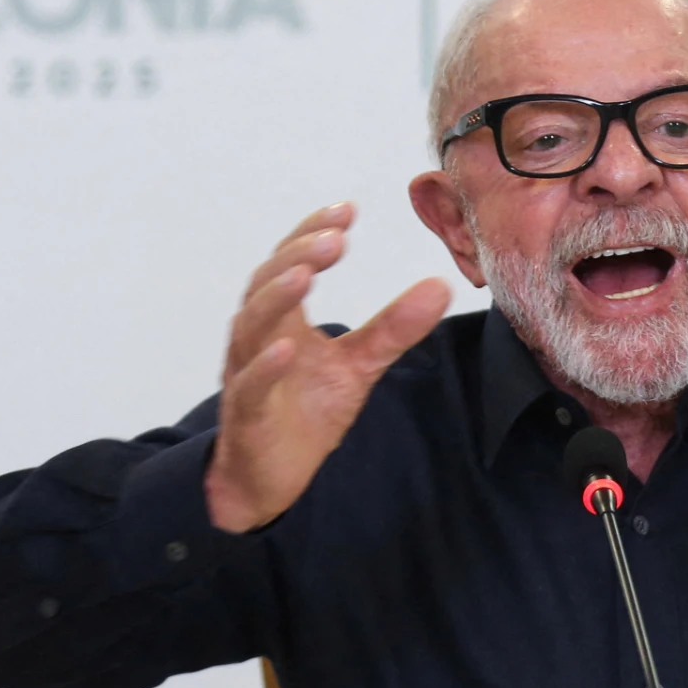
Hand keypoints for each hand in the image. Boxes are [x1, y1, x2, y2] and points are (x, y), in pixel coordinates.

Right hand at [204, 203, 451, 532]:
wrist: (270, 476)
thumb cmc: (304, 411)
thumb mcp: (357, 366)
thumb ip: (393, 328)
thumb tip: (440, 286)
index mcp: (282, 318)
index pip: (290, 262)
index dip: (312, 233)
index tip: (347, 210)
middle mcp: (258, 337)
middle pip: (267, 283)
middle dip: (299, 256)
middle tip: (335, 237)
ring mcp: (247, 373)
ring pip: (251, 326)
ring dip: (276, 297)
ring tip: (306, 274)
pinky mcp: (247, 415)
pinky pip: (250, 385)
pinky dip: (265, 366)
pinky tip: (287, 349)